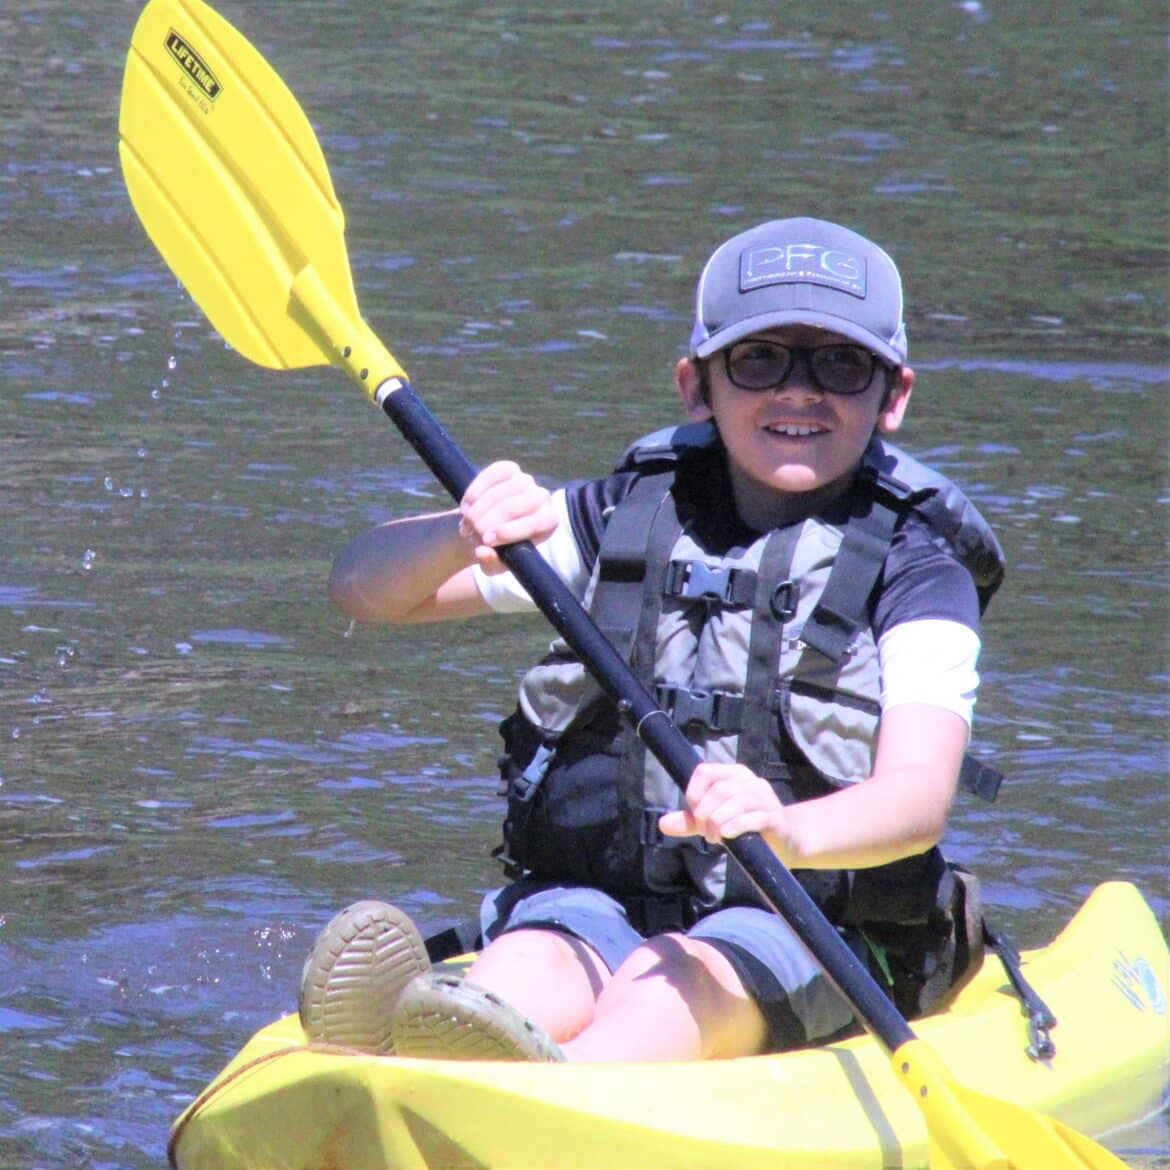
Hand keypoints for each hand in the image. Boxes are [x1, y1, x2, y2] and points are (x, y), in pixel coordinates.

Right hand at [458, 461, 557, 574]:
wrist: (486, 528)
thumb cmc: (497, 550)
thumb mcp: (494, 564)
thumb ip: (491, 562)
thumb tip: (482, 552)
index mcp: (549, 522)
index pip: (537, 522)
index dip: (510, 531)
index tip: (486, 541)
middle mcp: (542, 497)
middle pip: (516, 505)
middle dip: (490, 520)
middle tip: (472, 533)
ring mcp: (526, 481)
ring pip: (500, 492)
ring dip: (479, 509)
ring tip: (467, 524)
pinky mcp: (509, 469)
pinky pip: (492, 474)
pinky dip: (476, 490)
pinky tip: (466, 506)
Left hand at [659, 763, 793, 860]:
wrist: (786, 841)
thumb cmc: (745, 827)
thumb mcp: (714, 821)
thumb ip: (690, 821)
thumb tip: (663, 823)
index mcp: (734, 774)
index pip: (705, 771)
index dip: (694, 792)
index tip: (694, 813)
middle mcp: (751, 781)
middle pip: (719, 789)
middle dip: (705, 813)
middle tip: (705, 833)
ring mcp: (765, 798)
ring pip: (735, 801)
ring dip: (718, 822)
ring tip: (715, 837)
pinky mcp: (774, 818)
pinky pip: (752, 817)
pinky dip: (735, 826)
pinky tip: (727, 835)